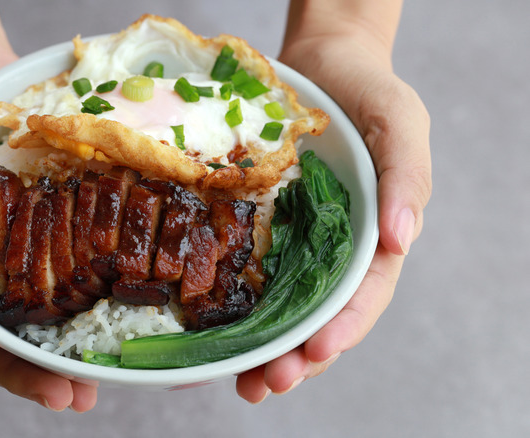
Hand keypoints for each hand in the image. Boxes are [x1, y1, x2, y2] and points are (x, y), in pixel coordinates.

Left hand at [235, 29, 431, 400]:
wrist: (318, 62)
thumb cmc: (366, 89)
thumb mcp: (399, 121)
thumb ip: (406, 174)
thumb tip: (402, 236)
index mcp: (371, 235)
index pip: (363, 293)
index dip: (344, 326)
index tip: (317, 349)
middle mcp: (330, 248)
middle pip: (319, 314)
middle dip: (298, 355)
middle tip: (269, 382)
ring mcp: (291, 240)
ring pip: (280, 307)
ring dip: (264, 349)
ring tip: (245, 382)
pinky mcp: (257, 227)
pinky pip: (245, 272)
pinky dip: (232, 307)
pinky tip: (211, 337)